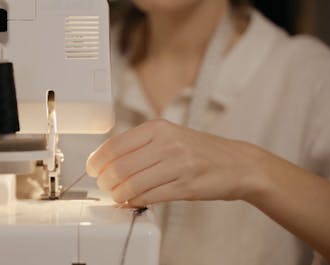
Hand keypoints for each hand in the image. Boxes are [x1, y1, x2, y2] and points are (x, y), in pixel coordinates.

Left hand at [86, 119, 266, 206]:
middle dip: (105, 181)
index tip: (92, 168)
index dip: (97, 160)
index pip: (115, 144)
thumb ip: (140, 144)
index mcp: (158, 127)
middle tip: (104, 186)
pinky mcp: (184, 186)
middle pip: (119, 166)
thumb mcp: (170, 135)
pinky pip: (149, 197)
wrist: (237, 163)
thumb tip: (107, 159)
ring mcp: (176, 165)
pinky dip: (134, 201)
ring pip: (131, 184)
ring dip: (118, 194)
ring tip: (117, 195)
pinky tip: (131, 201)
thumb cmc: (201, 150)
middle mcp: (166, 143)